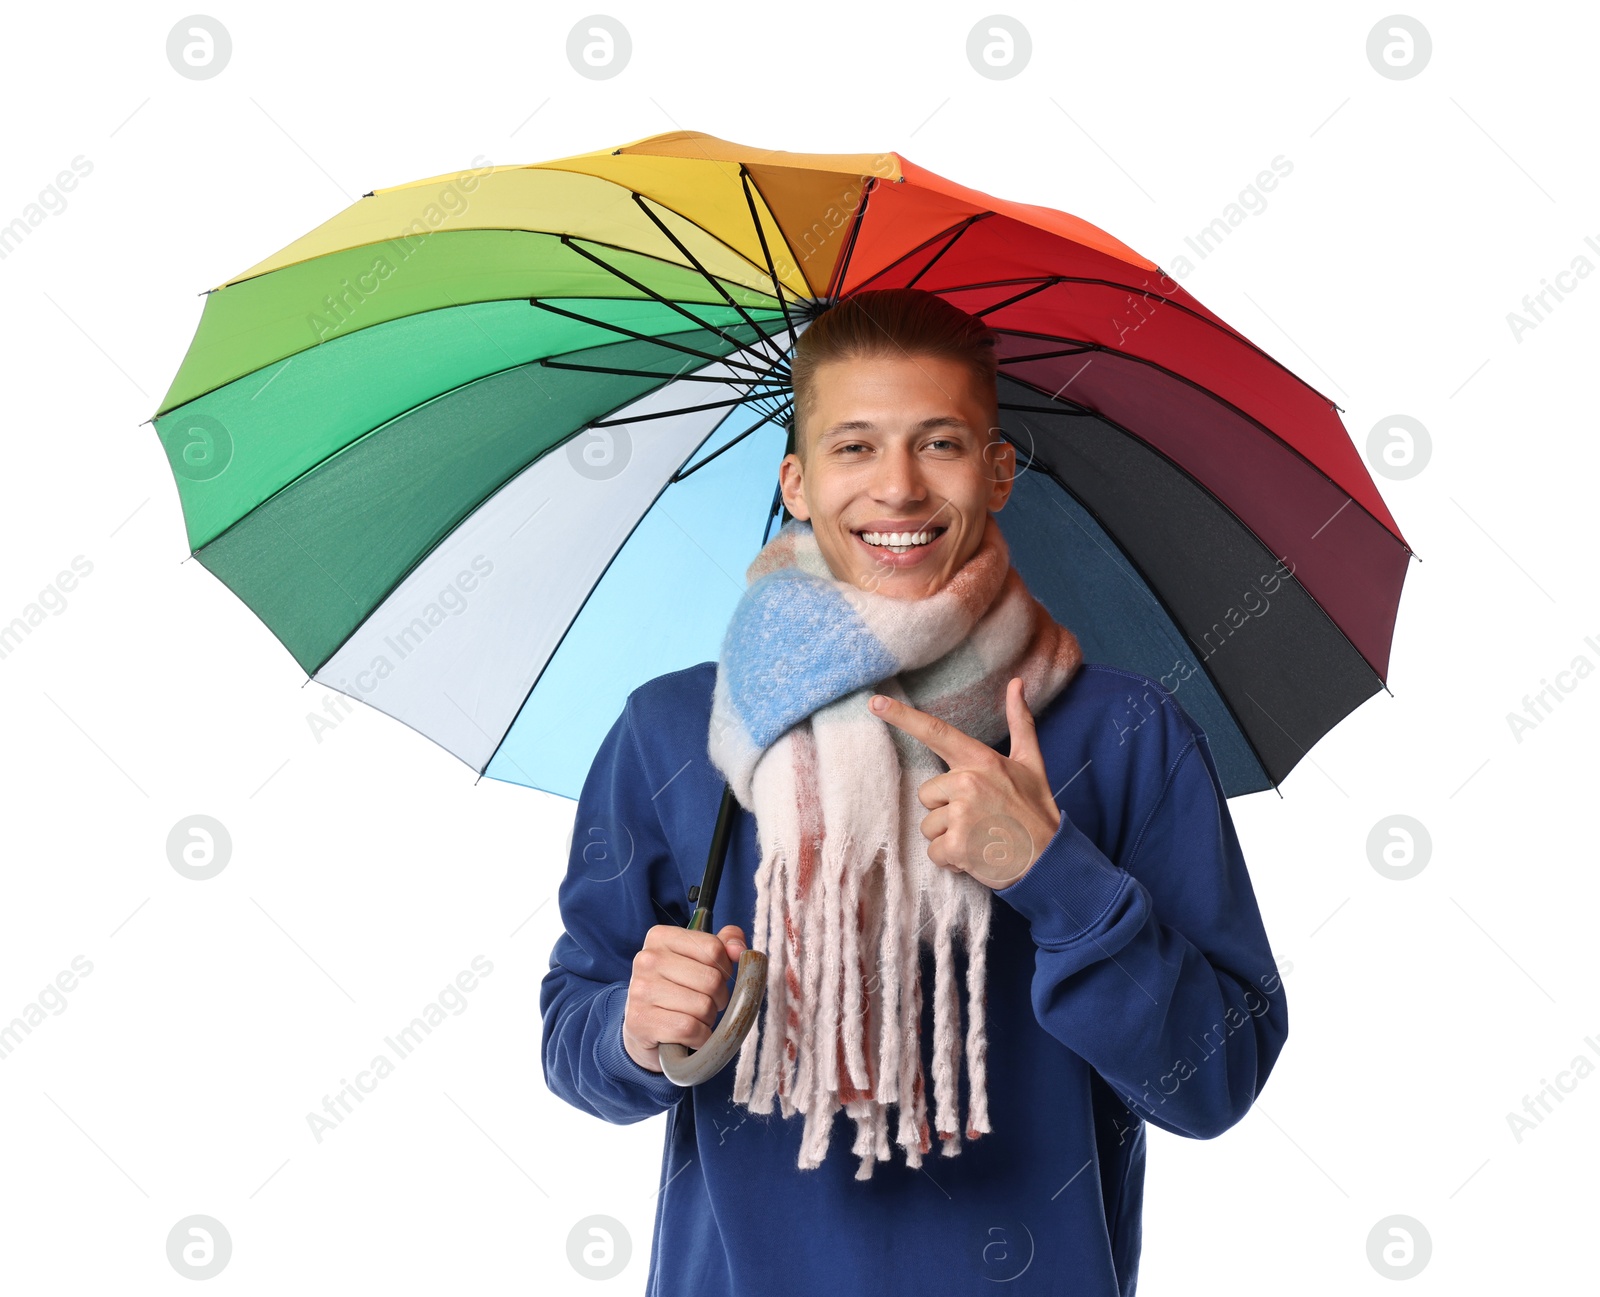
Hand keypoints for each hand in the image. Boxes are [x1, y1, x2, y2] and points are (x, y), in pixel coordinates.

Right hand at [622, 923, 747, 1072]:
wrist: (643, 1030)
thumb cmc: (677, 990)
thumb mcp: (698, 959)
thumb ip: (724, 944)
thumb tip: (738, 949)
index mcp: (661, 937)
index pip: (714, 949)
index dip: (725, 969)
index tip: (714, 978)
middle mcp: (646, 959)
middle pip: (711, 979)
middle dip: (719, 998)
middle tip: (706, 1004)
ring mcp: (641, 990)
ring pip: (703, 1006)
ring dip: (708, 1019)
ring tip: (694, 1018)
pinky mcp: (641, 1021)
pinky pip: (690, 1029)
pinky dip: (699, 1037)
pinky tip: (689, 1036)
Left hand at [869, 677, 1061, 889]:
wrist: (1050, 859)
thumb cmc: (1036, 811)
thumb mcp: (1030, 763)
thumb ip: (1020, 722)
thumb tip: (1016, 683)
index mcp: (981, 760)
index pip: (936, 732)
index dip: (902, 717)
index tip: (874, 703)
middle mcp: (968, 782)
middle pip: (927, 794)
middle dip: (946, 811)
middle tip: (980, 820)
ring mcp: (961, 814)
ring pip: (928, 825)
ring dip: (949, 837)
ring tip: (980, 838)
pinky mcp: (957, 845)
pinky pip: (933, 852)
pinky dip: (951, 860)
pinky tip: (976, 855)